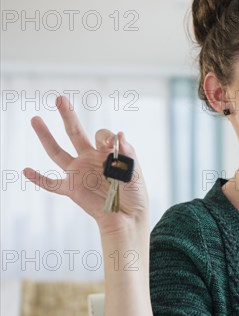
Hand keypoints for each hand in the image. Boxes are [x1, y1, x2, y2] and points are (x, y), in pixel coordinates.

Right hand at [23, 96, 149, 234]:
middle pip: (75, 132)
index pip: (102, 135)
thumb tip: (119, 134)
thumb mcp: (134, 170)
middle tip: (59, 98)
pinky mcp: (72, 189)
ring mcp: (78, 173)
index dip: (107, 138)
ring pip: (57, 152)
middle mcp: (90, 159)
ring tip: (35, 118)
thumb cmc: (134, 193)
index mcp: (106, 153)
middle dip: (67, 115)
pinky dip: (39, 179)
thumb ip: (127, 152)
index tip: (114, 148)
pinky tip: (26, 171)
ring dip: (45, 136)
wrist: (128, 217)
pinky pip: (52, 184)